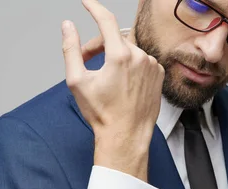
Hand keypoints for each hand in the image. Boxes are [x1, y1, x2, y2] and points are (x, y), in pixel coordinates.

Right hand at [61, 0, 164, 180]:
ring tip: (106, 77)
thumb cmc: (103, 114)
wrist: (126, 135)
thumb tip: (68, 26)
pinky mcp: (159, 75)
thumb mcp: (77, 81)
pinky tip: (123, 83)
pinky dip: (131, 65)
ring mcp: (152, 66)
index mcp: (119, 56)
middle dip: (98, 45)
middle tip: (86, 60)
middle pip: (115, 38)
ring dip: (115, 55)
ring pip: (129, 49)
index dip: (94, 7)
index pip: (106, 19)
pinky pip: (142, 60)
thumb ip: (71, 49)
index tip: (87, 2)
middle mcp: (139, 57)